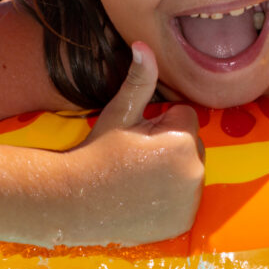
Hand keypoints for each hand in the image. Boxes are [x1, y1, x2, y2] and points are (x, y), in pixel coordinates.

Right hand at [61, 42, 205, 244]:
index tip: (136, 140)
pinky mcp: (184, 222)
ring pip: (189, 171)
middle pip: (192, 145)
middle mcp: (194, 173)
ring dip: (172, 172)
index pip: (185, 118)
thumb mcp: (119, 113)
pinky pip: (186, 199)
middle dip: (170, 147)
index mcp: (181, 142)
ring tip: (138, 180)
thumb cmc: (96, 153)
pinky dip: (171, 200)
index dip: (159, 124)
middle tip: (135, 160)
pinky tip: (144, 200)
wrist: (75, 203)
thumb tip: (143, 45)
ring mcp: (190, 202)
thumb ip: (140, 80)